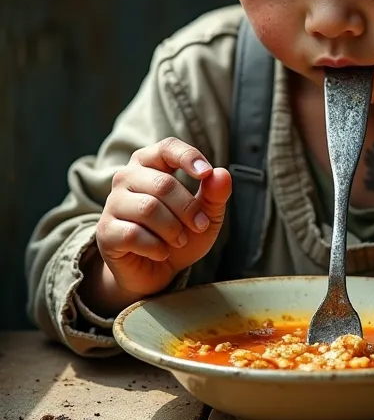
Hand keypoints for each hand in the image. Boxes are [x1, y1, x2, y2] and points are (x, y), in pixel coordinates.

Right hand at [82, 138, 230, 315]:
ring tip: (179, 240)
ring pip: (148, 209)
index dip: (187, 157)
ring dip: (173, 230)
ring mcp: (112, 203)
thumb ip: (215, 195)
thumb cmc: (181, 234)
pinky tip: (161, 252)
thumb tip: (221, 174)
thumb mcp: (206, 216)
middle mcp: (126, 177)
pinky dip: (156, 247)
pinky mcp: (105, 231)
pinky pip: (133, 234)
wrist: (157, 271)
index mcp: (151, 164)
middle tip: (199, 226)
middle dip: (188, 209)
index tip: (206, 173)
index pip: (167, 148)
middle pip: (163, 184)